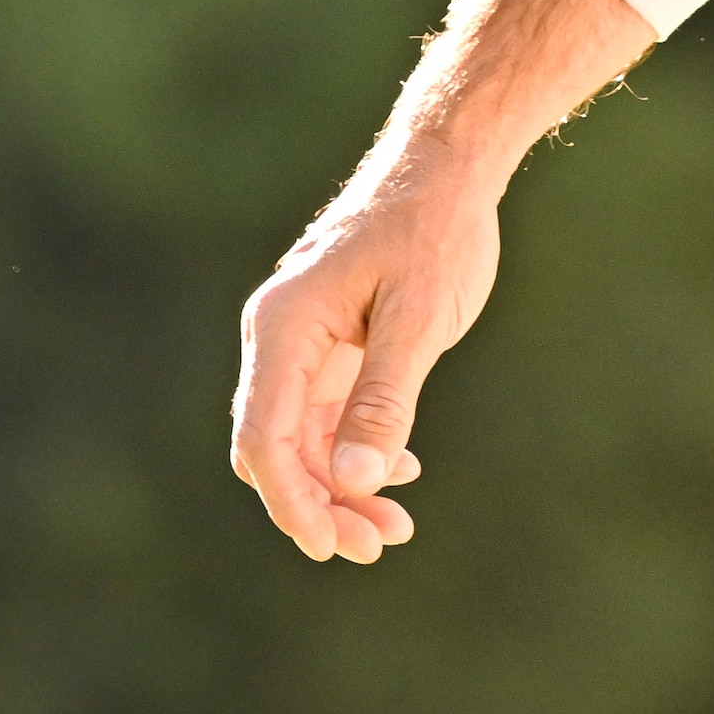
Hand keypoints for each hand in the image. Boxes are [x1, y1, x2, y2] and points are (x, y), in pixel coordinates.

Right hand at [224, 0, 654, 565]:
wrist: (449, 165)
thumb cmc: (433, 228)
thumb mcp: (418, 317)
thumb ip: (387, 396)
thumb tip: (359, 479)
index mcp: (283, 327)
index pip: (264, 436)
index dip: (292, 501)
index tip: (331, 547)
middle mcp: (281, 339)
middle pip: (278, 448)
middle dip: (320, 505)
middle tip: (377, 548)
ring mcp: (305, 345)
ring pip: (304, 439)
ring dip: (342, 488)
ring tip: (395, 531)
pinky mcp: (337, 347)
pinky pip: (330, 417)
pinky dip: (358, 453)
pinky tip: (401, 478)